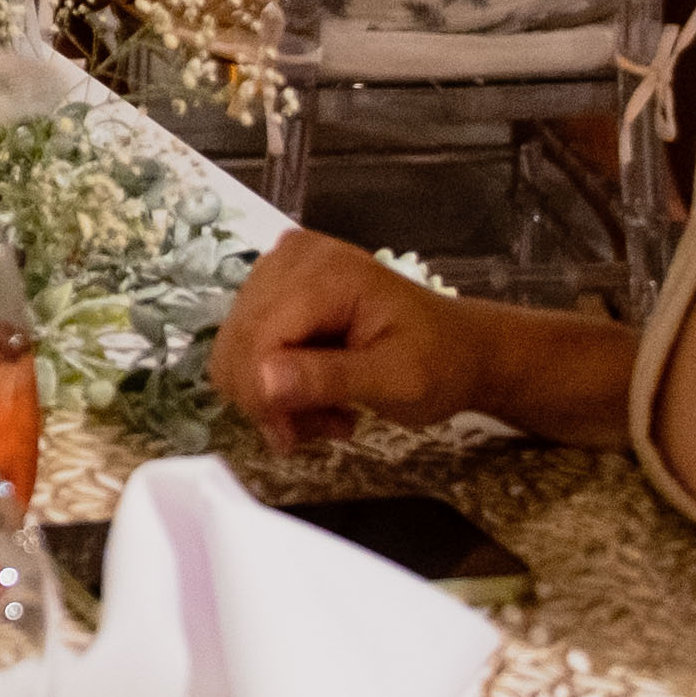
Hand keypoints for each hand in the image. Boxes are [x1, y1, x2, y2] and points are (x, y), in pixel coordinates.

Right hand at [211, 233, 490, 451]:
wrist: (461, 347)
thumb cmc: (441, 363)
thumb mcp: (398, 380)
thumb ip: (331, 378)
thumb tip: (263, 381)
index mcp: (327, 272)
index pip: (258, 337)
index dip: (263, 396)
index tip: (295, 438)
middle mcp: (293, 258)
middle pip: (238, 343)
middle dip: (269, 400)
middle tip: (318, 429)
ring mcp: (280, 268)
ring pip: (235, 348)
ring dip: (271, 395)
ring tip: (325, 413)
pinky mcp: (275, 286)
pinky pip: (244, 343)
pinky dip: (270, 382)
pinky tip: (311, 394)